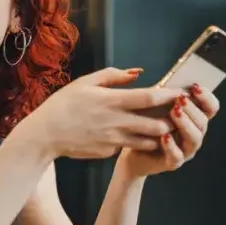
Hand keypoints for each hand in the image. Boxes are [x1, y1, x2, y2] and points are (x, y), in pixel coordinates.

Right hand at [16, 67, 181, 159]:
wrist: (45, 135)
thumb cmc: (63, 104)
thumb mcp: (85, 82)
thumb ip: (113, 75)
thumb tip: (137, 72)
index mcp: (111, 101)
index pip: (149, 98)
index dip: (168, 96)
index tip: (180, 92)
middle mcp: (115, 122)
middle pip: (155, 124)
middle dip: (171, 121)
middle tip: (179, 114)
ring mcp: (113, 140)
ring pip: (147, 140)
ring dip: (159, 135)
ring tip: (165, 126)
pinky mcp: (108, 152)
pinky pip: (128, 146)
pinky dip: (137, 142)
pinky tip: (138, 136)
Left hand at [116, 84, 219, 177]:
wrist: (130, 150)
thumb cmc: (145, 123)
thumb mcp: (154, 105)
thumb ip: (165, 94)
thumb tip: (171, 80)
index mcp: (194, 118)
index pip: (211, 107)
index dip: (207, 97)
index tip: (195, 86)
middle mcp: (194, 134)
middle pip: (203, 122)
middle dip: (193, 109)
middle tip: (180, 99)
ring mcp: (186, 150)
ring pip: (194, 139)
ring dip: (185, 124)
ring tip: (174, 112)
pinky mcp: (172, 163)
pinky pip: (177, 156)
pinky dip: (172, 145)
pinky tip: (164, 136)